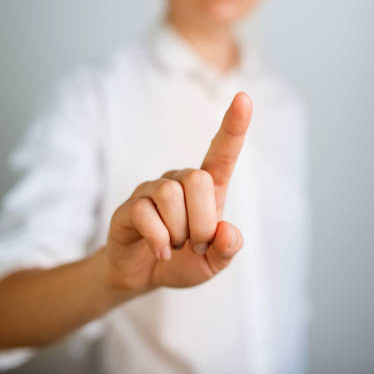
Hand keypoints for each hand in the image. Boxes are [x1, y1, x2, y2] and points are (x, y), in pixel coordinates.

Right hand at [103, 92, 251, 295]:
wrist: (144, 276)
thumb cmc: (184, 260)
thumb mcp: (214, 262)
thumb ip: (227, 249)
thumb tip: (226, 231)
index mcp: (208, 189)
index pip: (222, 152)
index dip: (234, 126)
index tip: (244, 97)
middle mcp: (179, 181)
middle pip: (198, 180)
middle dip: (201, 222)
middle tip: (195, 244)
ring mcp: (152, 191)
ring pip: (171, 195)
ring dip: (179, 232)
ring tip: (176, 246)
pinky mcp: (129, 208)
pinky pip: (146, 214)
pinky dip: (159, 240)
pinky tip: (160, 251)